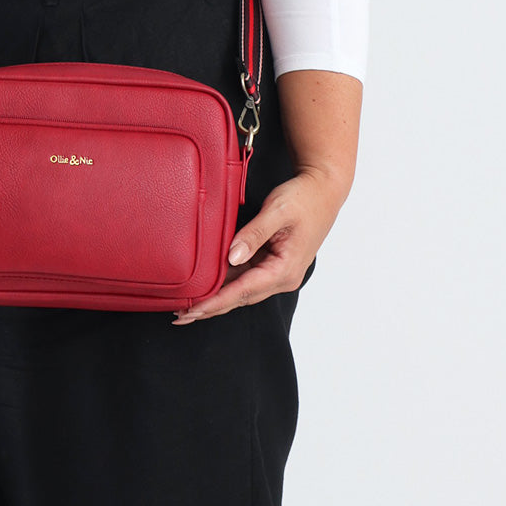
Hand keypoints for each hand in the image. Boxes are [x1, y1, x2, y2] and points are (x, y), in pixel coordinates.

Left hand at [171, 169, 348, 324]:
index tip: (192, 310)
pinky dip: (228, 283)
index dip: (215, 302)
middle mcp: (283, 277)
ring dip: (217, 297)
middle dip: (211, 307)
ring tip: (188, 304)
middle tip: (180, 315)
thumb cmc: (304, 198)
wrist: (324, 190)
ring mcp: (280, 272)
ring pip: (243, 290)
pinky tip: (209, 283)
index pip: (243, 291)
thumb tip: (231, 257)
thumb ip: (254, 234)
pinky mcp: (275, 264)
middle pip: (241, 297)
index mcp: (285, 269)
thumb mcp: (277, 211)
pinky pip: (248, 277)